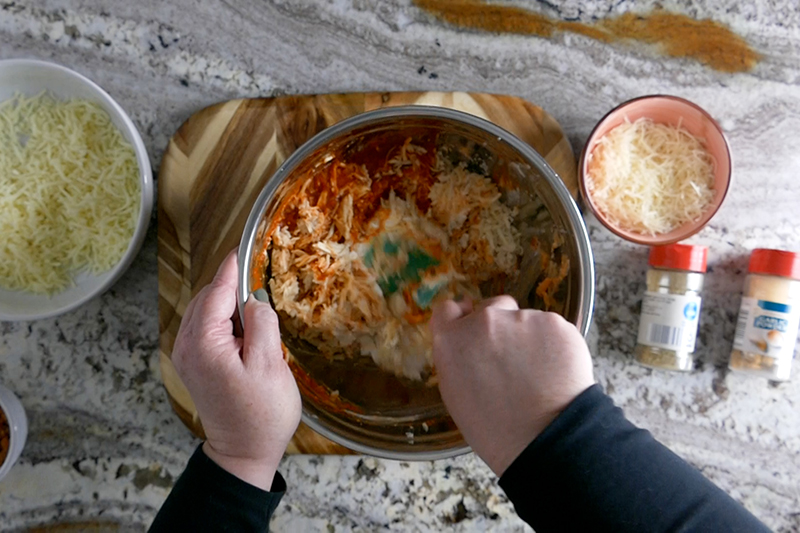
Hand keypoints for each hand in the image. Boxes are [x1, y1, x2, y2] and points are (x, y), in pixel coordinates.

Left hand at [171, 249, 300, 489]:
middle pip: (208, 297)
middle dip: (233, 286)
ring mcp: (187, 355)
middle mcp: (187, 345)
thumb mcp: (269, 365)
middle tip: (263, 283)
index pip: (217, 290)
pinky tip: (246, 329)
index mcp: (203, 343)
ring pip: (206, 310)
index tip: (244, 245)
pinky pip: (206, 327)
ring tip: (259, 311)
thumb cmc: (261, 414)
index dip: (233, 267)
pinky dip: (225, 319)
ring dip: (229, 304)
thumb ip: (261, 324)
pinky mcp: (194, 363)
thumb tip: (255, 299)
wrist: (244, 453)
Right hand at [430, 296, 593, 475]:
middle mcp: (484, 321)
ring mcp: (522, 319)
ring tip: (537, 372)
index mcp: (452, 340)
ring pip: (524, 319)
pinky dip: (552, 344)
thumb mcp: (455, 394)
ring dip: (527, 336)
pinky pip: (550, 328)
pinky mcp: (555, 323)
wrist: (545, 438)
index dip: (461, 317)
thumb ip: (456, 358)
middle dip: (498, 327)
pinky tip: (554, 370)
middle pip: (491, 309)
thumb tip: (466, 343)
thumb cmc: (494, 428)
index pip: (448, 309)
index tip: (470, 326)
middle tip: (510, 360)